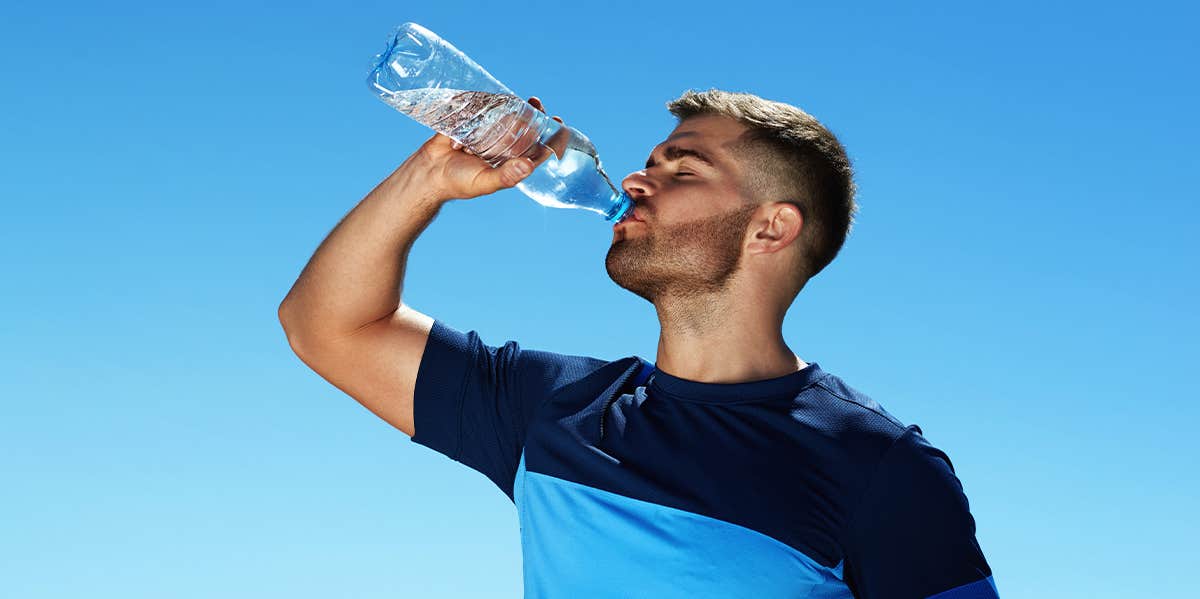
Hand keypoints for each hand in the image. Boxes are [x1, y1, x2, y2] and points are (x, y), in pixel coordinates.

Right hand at [406, 96, 565, 201]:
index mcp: (511, 163)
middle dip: (533, 115)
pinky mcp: (471, 123)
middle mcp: (502, 148)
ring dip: (515, 105)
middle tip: (536, 104)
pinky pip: (484, 109)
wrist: (428, 173)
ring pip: (507, 116)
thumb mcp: (485, 182)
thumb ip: (506, 176)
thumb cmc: (458, 183)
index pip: (537, 150)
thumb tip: (528, 166)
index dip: (551, 138)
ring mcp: (488, 134)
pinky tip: (498, 96)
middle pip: (524, 128)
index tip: (560, 123)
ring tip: (522, 98)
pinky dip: (491, 102)